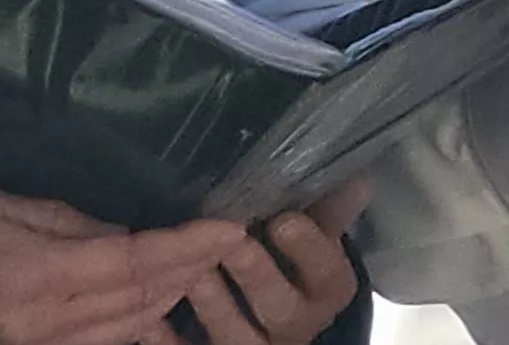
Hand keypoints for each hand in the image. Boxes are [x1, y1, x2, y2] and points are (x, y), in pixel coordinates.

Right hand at [0, 188, 243, 344]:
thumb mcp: (1, 205)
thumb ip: (68, 220)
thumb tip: (128, 232)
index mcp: (29, 276)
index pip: (130, 262)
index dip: (184, 246)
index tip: (227, 227)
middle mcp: (40, 324)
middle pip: (139, 299)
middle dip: (191, 269)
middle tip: (227, 242)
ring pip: (131, 328)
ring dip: (174, 296)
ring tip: (204, 265)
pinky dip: (143, 323)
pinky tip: (162, 299)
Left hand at [154, 181, 368, 344]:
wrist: (266, 310)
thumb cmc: (288, 259)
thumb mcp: (312, 236)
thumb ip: (327, 210)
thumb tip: (359, 178)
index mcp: (324, 292)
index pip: (330, 277)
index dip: (310, 250)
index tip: (284, 219)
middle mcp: (294, 327)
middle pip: (283, 310)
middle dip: (257, 275)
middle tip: (232, 241)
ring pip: (236, 337)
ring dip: (212, 303)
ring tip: (191, 268)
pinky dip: (168, 338)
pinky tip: (149, 317)